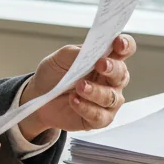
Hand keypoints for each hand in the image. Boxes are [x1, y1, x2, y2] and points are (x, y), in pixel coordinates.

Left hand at [16, 35, 135, 141]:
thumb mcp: (59, 59)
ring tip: (79, 86)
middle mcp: (110, 80)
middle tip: (100, 64)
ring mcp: (107, 101)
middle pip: (122, 73)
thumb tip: (88, 51)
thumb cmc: (54, 75)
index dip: (125, 45)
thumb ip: (75, 53)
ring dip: (96, 91)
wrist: (38, 97)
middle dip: (113, 68)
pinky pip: (99, 116)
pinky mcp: (99, 119)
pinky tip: (74, 100)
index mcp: (105, 60)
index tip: (118, 43)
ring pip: (111, 97)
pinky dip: (86, 108)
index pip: (123, 50)